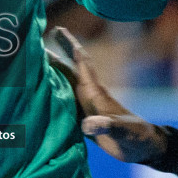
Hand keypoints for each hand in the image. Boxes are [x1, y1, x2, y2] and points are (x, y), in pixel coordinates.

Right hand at [46, 27, 165, 163]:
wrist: (143, 147)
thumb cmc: (136, 136)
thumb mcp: (122, 130)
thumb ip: (106, 126)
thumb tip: (87, 125)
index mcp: (96, 93)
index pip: (81, 64)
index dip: (70, 46)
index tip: (58, 30)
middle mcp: (89, 96)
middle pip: (69, 71)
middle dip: (56, 56)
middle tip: (38, 41)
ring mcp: (86, 107)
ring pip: (65, 86)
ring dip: (51, 75)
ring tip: (34, 66)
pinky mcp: (84, 120)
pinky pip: (64, 103)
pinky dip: (53, 97)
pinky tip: (43, 96)